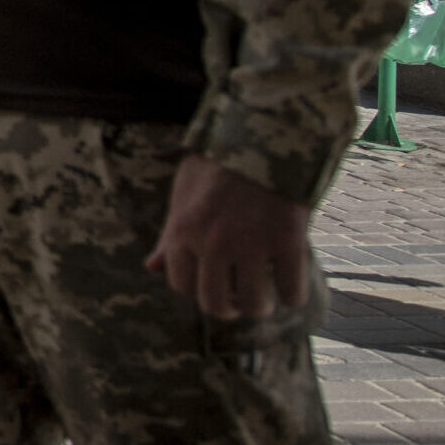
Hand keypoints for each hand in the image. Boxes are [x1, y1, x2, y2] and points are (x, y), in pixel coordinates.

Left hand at [145, 154, 311, 319]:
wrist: (262, 135)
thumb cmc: (218, 165)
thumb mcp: (183, 194)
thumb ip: (170, 235)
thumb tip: (151, 267)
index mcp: (182, 231)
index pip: (181, 285)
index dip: (197, 290)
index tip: (211, 287)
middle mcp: (212, 243)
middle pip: (215, 303)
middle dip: (228, 308)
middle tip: (239, 302)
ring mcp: (250, 244)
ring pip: (253, 302)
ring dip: (260, 306)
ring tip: (265, 298)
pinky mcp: (287, 241)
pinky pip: (290, 291)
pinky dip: (292, 296)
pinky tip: (290, 289)